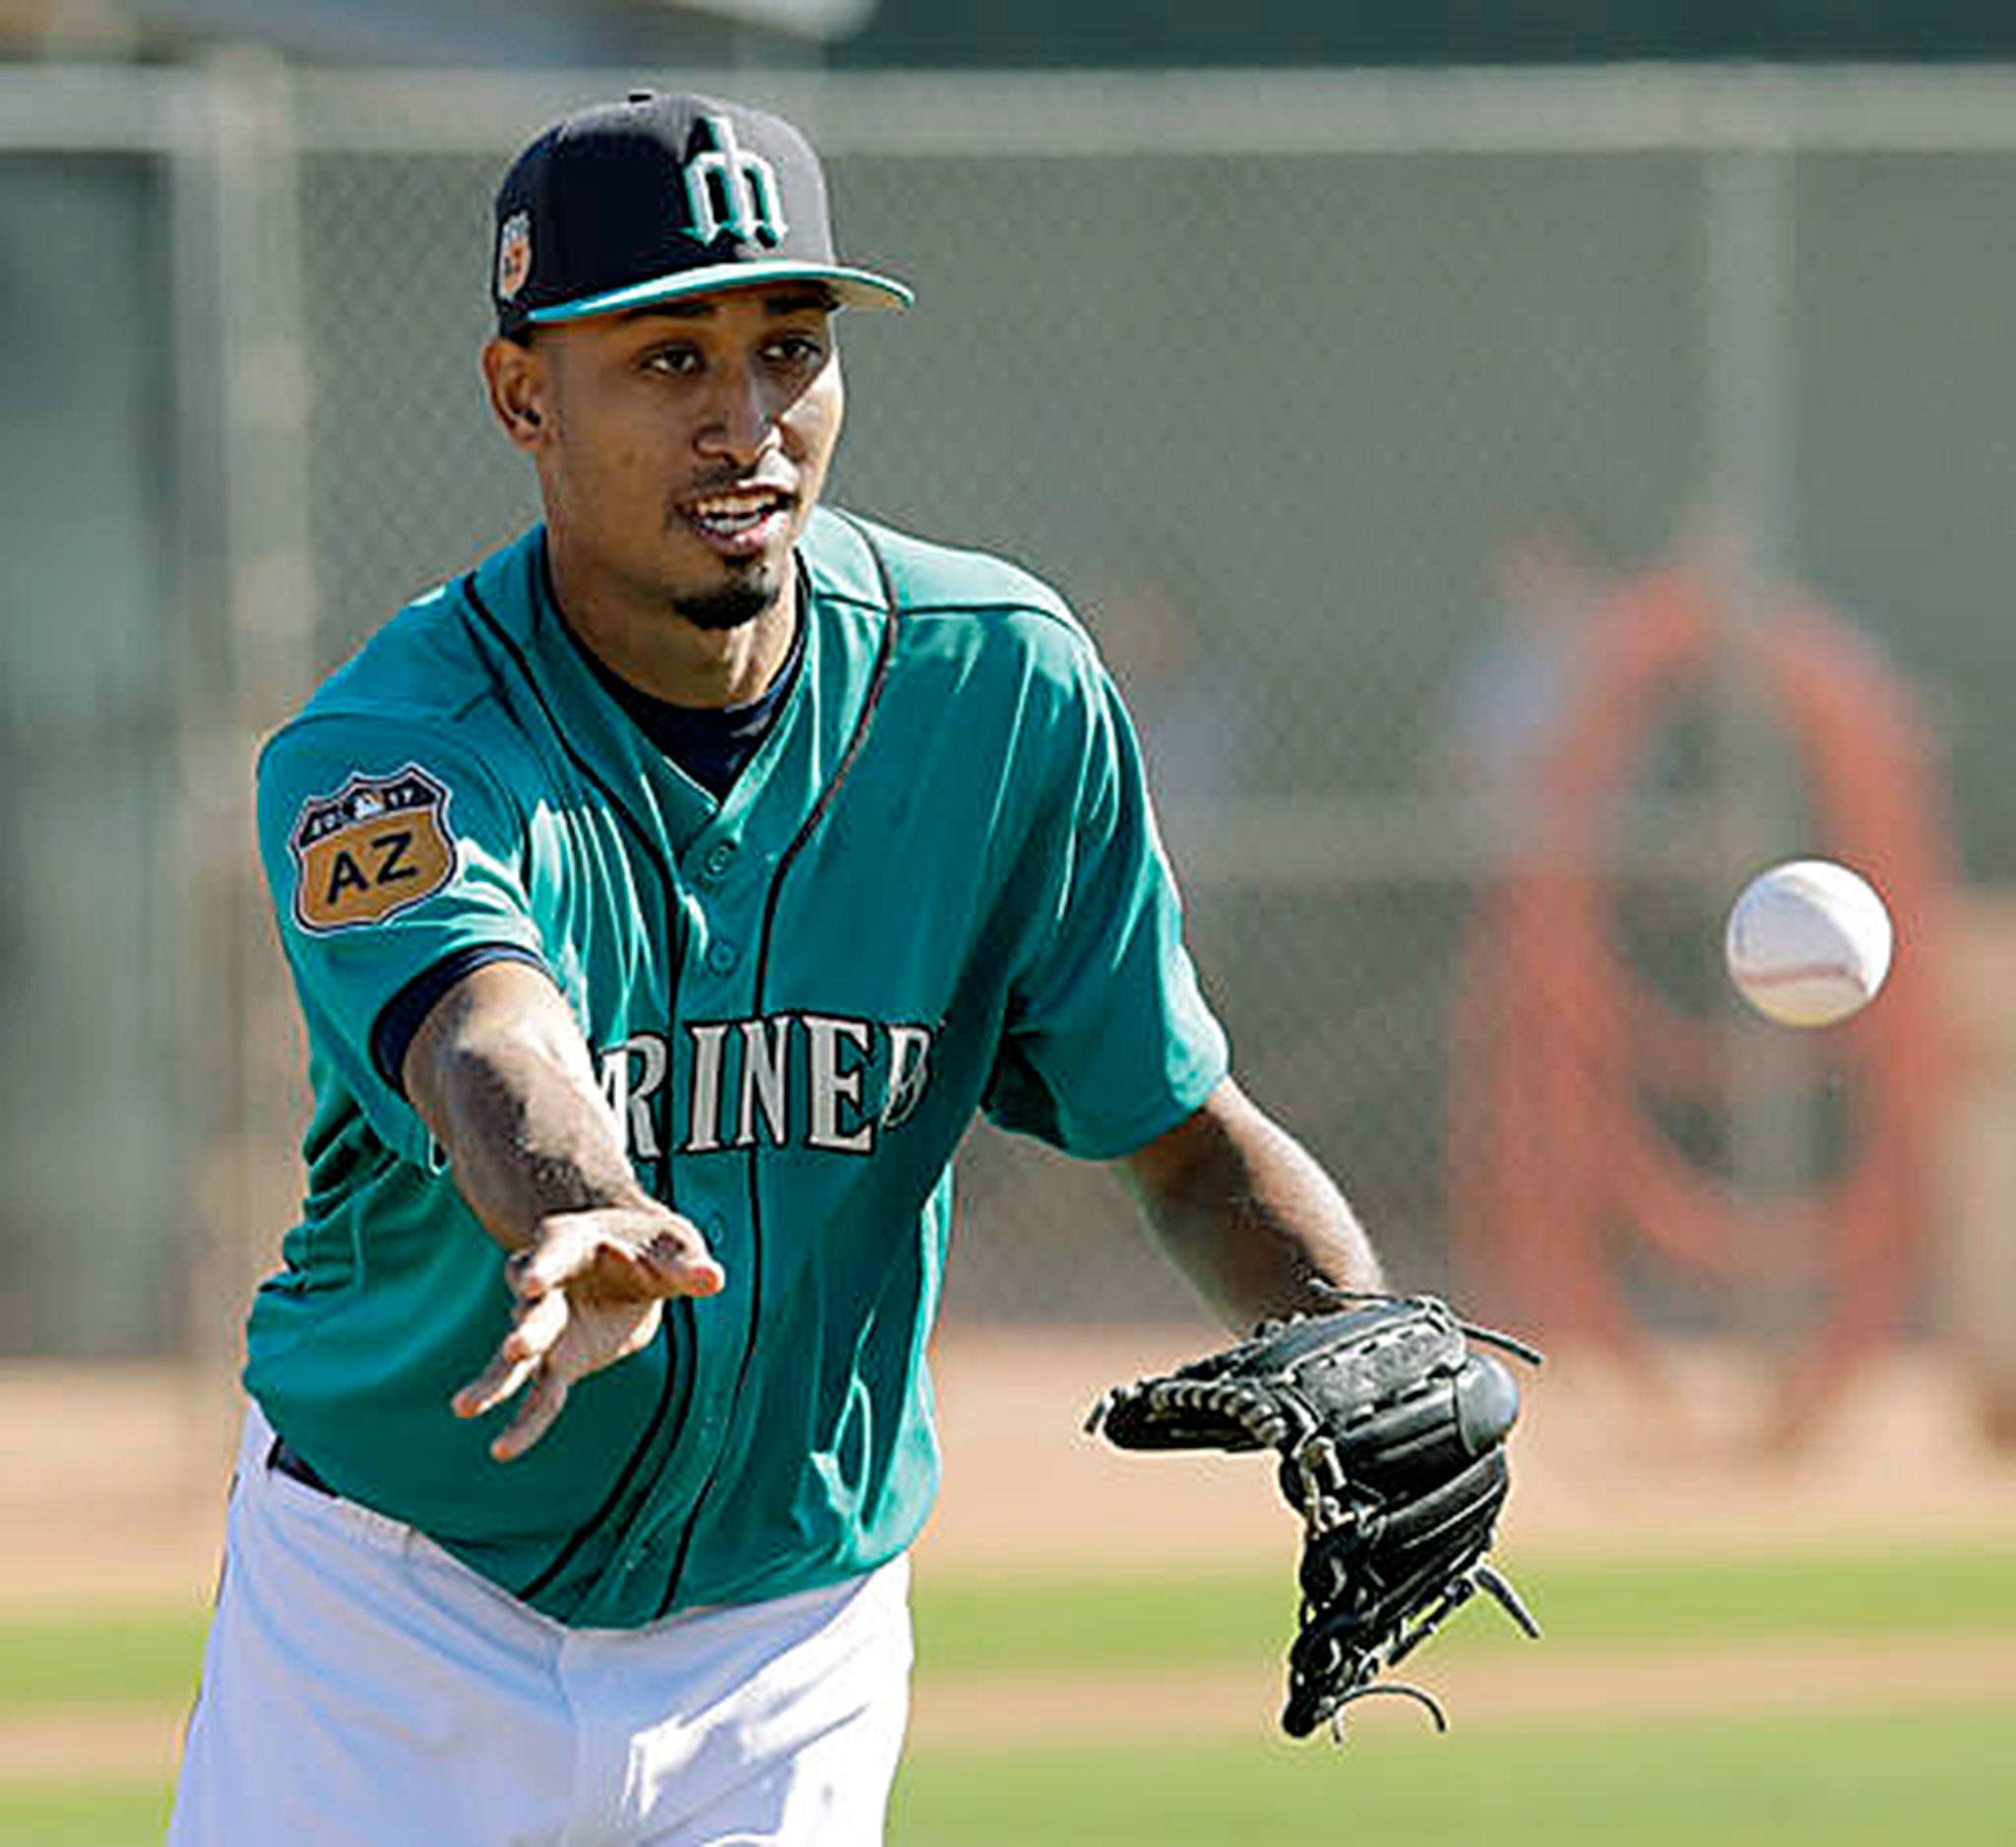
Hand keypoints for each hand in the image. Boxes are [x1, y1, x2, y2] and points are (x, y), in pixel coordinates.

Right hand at [452, 1205, 724, 1461]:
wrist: (634, 1260)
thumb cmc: (653, 1244)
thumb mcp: (676, 1246)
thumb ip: (689, 1266)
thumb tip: (715, 1279)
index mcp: (571, 1241)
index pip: (553, 1252)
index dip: (543, 1266)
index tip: (531, 1282)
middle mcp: (545, 1283)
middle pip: (532, 1307)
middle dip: (527, 1327)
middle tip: (517, 1348)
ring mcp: (545, 1324)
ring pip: (517, 1356)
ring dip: (496, 1380)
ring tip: (466, 1406)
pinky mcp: (557, 1360)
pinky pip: (539, 1394)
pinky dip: (525, 1422)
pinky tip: (502, 1450)